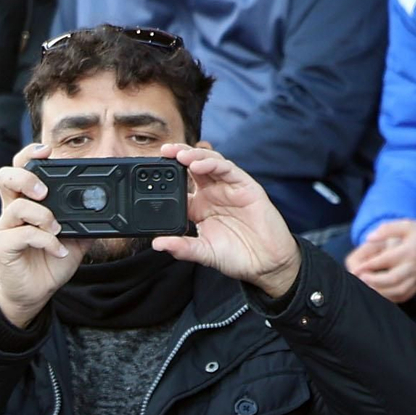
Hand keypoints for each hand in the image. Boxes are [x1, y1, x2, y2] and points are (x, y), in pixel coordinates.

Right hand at [0, 143, 87, 327]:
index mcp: (27, 202)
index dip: (30, 155)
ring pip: (14, 207)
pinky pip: (22, 235)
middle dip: (26, 177)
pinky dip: (45, 240)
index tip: (48, 151)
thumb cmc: (50, 262)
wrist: (35, 293)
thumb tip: (104, 205)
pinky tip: (57, 249)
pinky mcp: (3, 247)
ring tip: (56, 227)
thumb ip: (83, 220)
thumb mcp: (74, 238)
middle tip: (44, 190)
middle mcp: (12, 211)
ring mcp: (6, 229)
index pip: (21, 168)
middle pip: (5, 177)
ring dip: (41, 214)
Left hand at [149, 144, 301, 298]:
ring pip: (209, 163)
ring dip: (194, 156)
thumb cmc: (236, 256)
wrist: (265, 262)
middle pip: (193, 167)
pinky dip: (212, 164)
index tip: (149, 172)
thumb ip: (181, 247)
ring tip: (179, 155)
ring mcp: (229, 188)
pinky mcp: (246, 186)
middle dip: (178, 156)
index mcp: (199, 207)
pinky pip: (228, 169)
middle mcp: (213, 194)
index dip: (166, 177)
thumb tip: (157, 244)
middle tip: (163, 151)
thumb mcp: (203, 253)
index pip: (180, 186)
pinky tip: (198, 165)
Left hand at [345, 220, 415, 302]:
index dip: (368, 266)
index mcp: (409, 251)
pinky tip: (377, 294)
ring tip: (365, 287)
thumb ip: (388, 229)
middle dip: (372, 281)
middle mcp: (413, 267)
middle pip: (390, 279)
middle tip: (359, 279)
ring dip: (378, 292)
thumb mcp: (408, 225)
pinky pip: (402, 297)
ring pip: (396, 291)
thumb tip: (368, 237)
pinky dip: (388, 298)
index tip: (355, 269)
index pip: (385, 260)